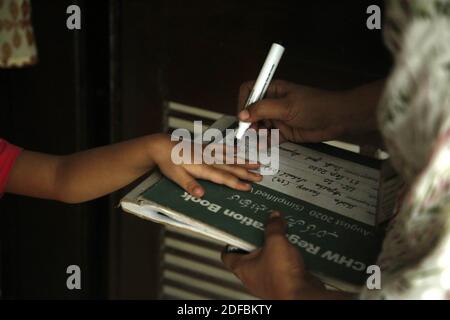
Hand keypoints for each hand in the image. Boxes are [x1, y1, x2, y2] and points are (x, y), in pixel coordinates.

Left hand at [149, 134, 262, 196]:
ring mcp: (208, 152)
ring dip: (244, 161)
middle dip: (246, 173)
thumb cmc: (168, 162)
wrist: (162, 146)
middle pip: (231, 167)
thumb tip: (201, 194)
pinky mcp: (206, 148)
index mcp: (202, 167)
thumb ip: (189, 185)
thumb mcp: (175, 176)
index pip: (223, 177)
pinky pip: (223, 149)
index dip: (236, 183)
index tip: (249, 187)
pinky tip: (240, 152)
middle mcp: (208, 159)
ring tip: (257, 164)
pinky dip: (233, 150)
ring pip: (230, 157)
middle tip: (260, 177)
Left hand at [222, 211, 326, 298]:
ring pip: (269, 259)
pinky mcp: (285, 282)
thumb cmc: (282, 277)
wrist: (303, 294)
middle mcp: (253, 277)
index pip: (228, 254)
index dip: (232, 241)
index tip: (237, 230)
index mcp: (242, 268)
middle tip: (265, 227)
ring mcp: (269, 280)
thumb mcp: (275, 241)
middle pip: (251, 253)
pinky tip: (295, 247)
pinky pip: (284, 265)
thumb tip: (274, 218)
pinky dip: (289, 256)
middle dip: (259, 239)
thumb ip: (273, 227)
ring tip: (282, 234)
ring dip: (276, 247)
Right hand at [238, 80, 382, 143]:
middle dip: (248, 123)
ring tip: (258, 142)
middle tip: (251, 133)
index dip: (243, 102)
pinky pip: (269, 138)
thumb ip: (262, 110)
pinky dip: (265, 143)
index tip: (242, 117)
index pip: (249, 91)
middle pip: (251, 112)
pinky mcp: (284, 132)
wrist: (337, 119)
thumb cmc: (314, 106)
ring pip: (259, 127)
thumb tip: (241, 115)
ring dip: (256, 135)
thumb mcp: (286, 106)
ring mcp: (278, 118)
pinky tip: (264, 147)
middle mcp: (272, 103)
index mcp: (272, 90)